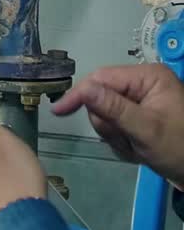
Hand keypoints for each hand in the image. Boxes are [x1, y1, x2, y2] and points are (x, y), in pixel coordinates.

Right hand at [52, 64, 183, 189]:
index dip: (80, 95)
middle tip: (128, 141)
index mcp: (147, 77)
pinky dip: (123, 144)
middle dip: (109, 125)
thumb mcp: (146, 130)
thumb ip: (113, 108)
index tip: (58, 111)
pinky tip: (140, 152)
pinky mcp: (138, 119)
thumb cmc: (180, 149)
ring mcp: (140, 103)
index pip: (101, 78)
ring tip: (138, 149)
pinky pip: (115, 129)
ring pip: (106, 117)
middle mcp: (142, 85)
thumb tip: (84, 89)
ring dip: (117, 137)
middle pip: (101, 99)